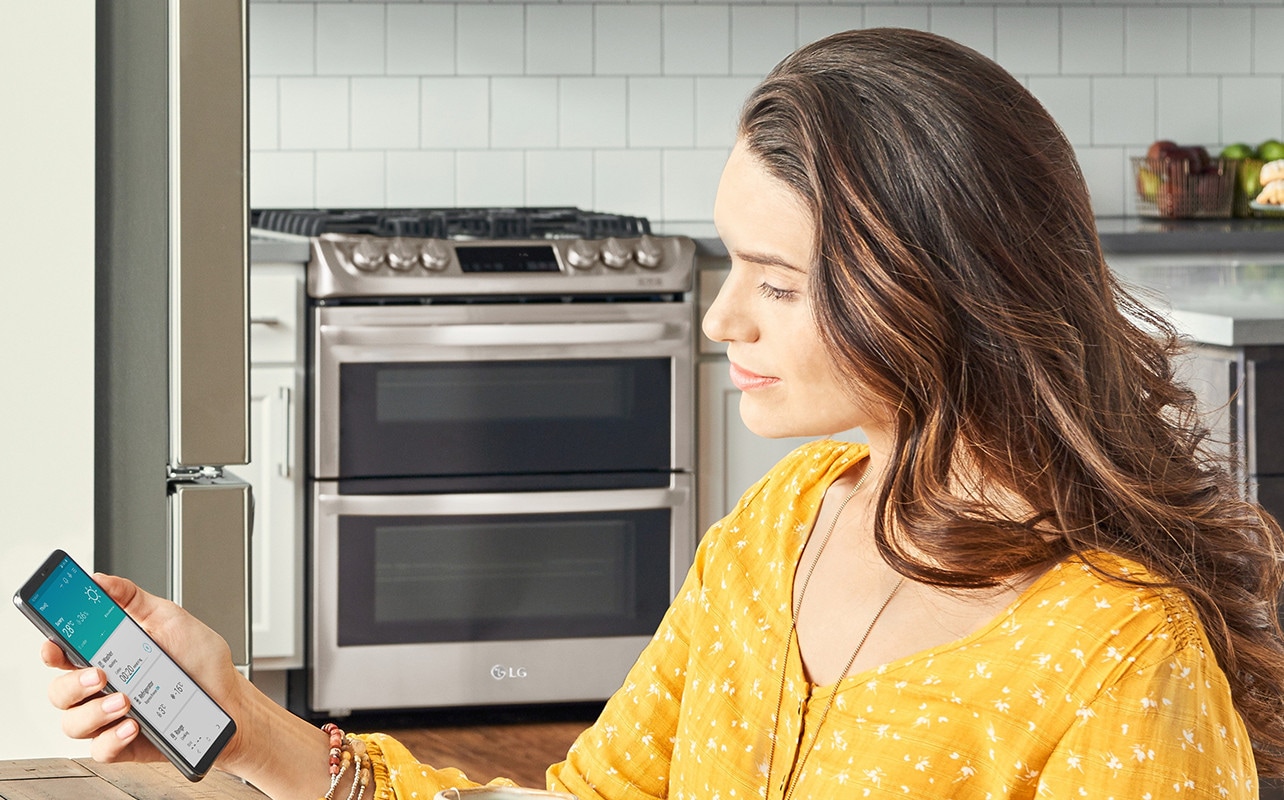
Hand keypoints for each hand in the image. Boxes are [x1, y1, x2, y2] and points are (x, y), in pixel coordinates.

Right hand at [41, 573, 245, 766]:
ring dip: (94, 712)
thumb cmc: (201, 661)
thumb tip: (100, 580)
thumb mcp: (170, 619)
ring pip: (73, 723)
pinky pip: (101, 749)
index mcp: (108, 655)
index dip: (50, 649)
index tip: (53, 643)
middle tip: (98, 674)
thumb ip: (133, 599)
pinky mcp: (125, 744)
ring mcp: (111, 717)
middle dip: (71, 683)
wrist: (231, 698)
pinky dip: (113, 738)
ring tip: (125, 700)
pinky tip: (134, 725)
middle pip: (59, 691)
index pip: (64, 653)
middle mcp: (103, 687)